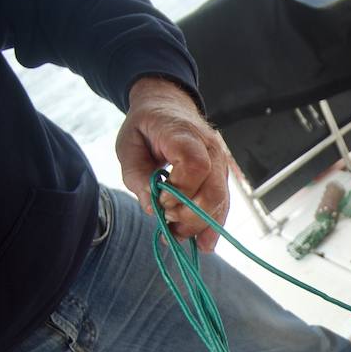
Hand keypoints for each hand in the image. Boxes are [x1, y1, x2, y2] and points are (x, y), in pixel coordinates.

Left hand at [117, 76, 235, 252]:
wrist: (167, 107)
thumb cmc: (145, 127)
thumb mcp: (128, 146)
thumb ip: (137, 176)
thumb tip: (153, 206)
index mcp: (185, 133)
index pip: (195, 165)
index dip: (180, 190)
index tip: (160, 200)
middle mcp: (211, 148)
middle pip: (212, 190)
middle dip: (189, 215)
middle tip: (166, 219)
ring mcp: (220, 164)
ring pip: (220, 201)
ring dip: (198, 225)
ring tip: (176, 234)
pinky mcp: (221, 178)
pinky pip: (222, 205)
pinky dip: (212, 226)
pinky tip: (204, 244)